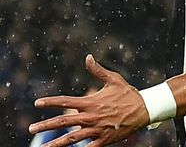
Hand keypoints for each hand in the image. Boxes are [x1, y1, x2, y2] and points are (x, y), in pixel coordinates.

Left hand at [28, 54, 148, 146]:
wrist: (145, 110)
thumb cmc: (128, 93)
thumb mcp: (114, 79)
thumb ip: (98, 70)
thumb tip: (88, 57)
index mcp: (91, 102)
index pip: (65, 101)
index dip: (50, 102)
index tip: (37, 103)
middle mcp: (91, 117)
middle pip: (63, 122)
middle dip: (45, 126)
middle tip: (31, 128)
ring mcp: (97, 130)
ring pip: (71, 139)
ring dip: (55, 144)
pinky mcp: (104, 140)